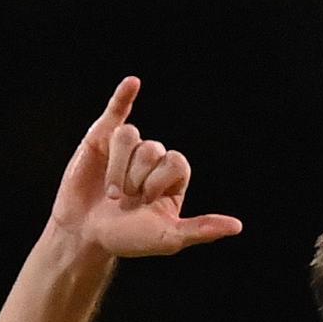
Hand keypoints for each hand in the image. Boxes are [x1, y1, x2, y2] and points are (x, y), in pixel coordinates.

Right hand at [50, 77, 242, 258]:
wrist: (85, 235)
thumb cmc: (127, 238)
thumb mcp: (168, 238)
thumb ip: (201, 229)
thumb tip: (237, 226)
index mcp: (172, 178)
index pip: (177, 161)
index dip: (160, 180)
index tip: (147, 201)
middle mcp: (151, 160)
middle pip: (152, 149)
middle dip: (136, 179)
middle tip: (125, 201)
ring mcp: (126, 148)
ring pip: (129, 137)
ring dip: (118, 167)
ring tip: (111, 192)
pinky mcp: (100, 139)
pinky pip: (116, 111)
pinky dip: (123, 96)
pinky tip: (133, 83)